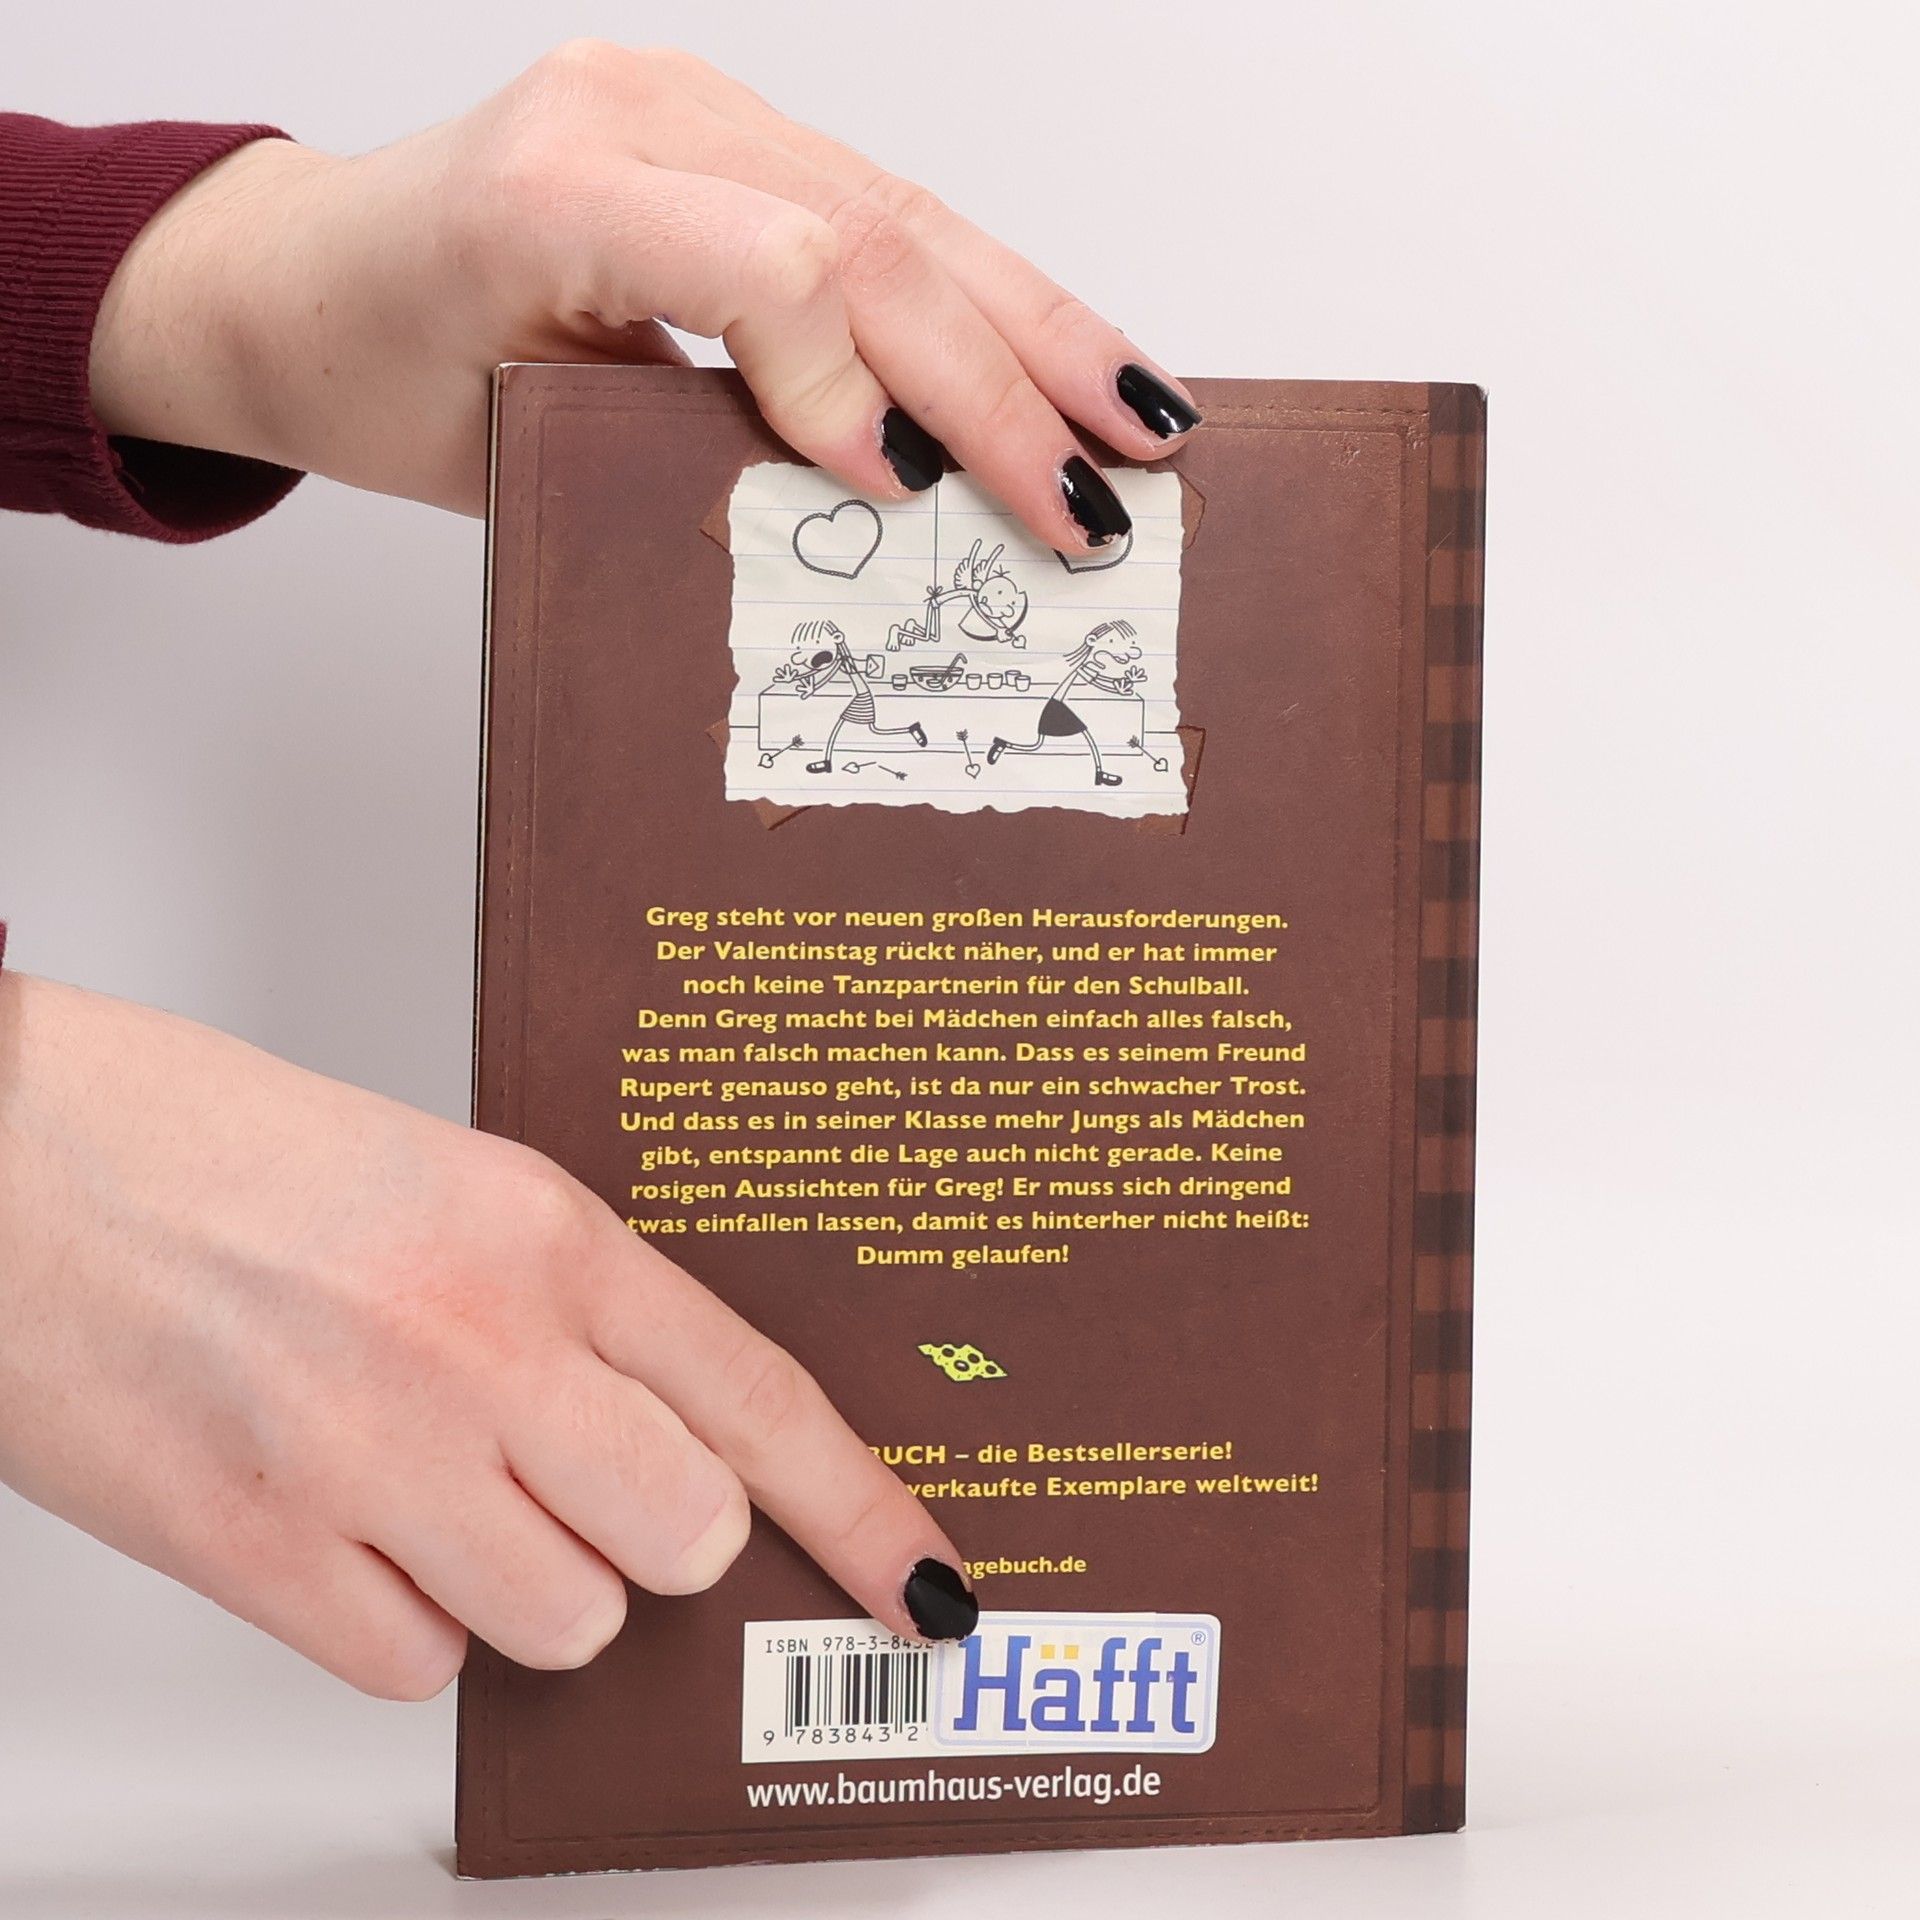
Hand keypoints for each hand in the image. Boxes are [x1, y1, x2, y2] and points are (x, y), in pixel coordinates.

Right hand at [0, 973, 973, 1698]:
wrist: (15, 1163)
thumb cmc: (222, 1157)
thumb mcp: (450, 1187)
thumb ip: (572, 1305)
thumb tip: (662, 1430)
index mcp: (542, 1231)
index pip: (757, 1395)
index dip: (859, 1506)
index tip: (918, 1577)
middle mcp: (480, 1346)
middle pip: (684, 1535)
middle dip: (653, 1531)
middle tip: (581, 1479)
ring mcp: (372, 1459)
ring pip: (566, 1620)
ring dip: (525, 1579)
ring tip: (436, 1486)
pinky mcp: (257, 1555)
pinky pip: (417, 1666)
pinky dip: (401, 1620)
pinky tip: (346, 1524)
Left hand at [88, 41, 1199, 551]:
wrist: (306, 279)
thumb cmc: (382, 373)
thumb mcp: (510, 450)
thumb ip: (681, 457)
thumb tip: (873, 502)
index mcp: (553, 188)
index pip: (769, 267)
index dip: (860, 387)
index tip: (909, 497)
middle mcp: (635, 114)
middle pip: (874, 238)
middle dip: (1008, 382)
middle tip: (1107, 493)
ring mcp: (690, 106)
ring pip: (908, 214)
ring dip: (1039, 327)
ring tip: (1143, 412)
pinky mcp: (728, 132)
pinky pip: (882, 208)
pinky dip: (982, 293)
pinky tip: (1062, 349)